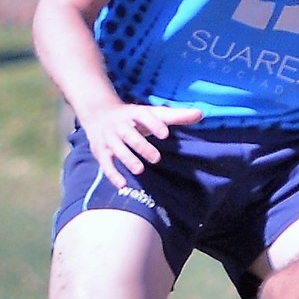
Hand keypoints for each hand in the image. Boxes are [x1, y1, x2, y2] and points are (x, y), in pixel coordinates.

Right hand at [81, 102, 202, 188]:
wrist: (98, 113)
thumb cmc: (133, 117)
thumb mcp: (152, 113)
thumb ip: (176, 116)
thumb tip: (200, 114)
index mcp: (134, 114)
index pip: (144, 117)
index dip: (154, 124)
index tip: (165, 134)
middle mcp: (120, 125)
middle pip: (129, 135)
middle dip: (141, 145)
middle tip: (156, 158)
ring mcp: (109, 139)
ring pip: (117, 149)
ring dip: (127, 159)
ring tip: (140, 170)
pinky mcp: (101, 152)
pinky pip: (105, 164)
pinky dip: (112, 174)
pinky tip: (122, 185)